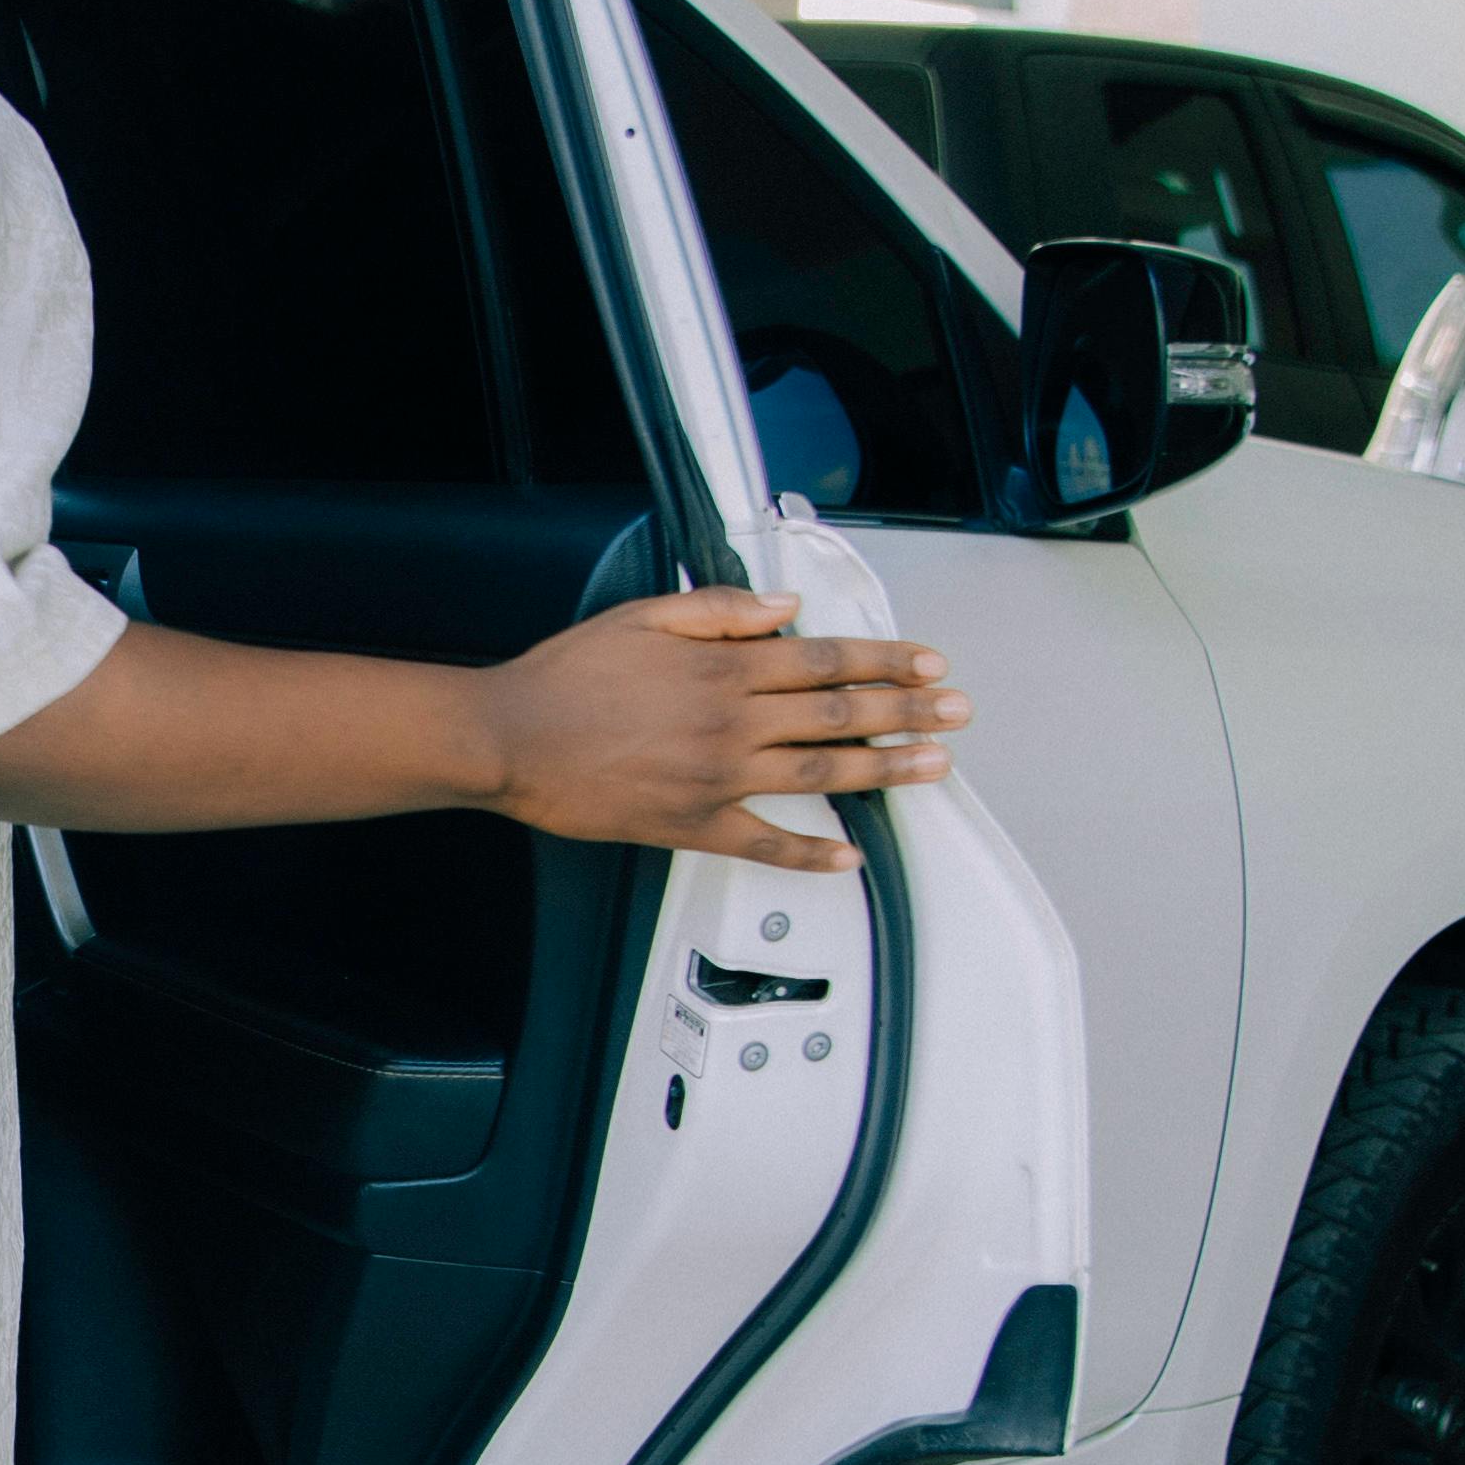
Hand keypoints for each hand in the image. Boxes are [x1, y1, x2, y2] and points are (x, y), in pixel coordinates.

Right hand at [476, 587, 965, 869]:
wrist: (510, 738)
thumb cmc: (565, 678)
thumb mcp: (643, 615)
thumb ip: (721, 607)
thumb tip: (784, 606)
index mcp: (723, 666)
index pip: (827, 659)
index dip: (888, 660)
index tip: (928, 664)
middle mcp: (731, 721)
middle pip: (842, 713)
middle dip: (909, 712)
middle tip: (955, 715)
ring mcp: (717, 777)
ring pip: (822, 772)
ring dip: (886, 770)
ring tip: (932, 767)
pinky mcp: (693, 824)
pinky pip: (765, 842)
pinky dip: (811, 853)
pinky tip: (850, 857)